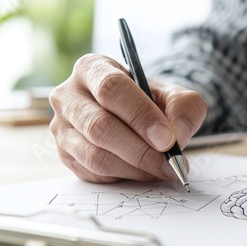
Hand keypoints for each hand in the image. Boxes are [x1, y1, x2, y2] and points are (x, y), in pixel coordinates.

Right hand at [49, 54, 206, 182]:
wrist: (137, 117)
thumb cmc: (151, 102)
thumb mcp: (175, 96)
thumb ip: (184, 108)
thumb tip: (177, 136)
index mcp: (93, 68)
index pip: (111, 89)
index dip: (140, 115)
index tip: (168, 139)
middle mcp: (68, 96)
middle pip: (99, 126)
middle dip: (140, 150)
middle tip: (170, 162)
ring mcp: (62, 128)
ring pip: (95, 156)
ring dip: (135, 168)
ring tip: (162, 169)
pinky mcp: (65, 155)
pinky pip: (94, 173)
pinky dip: (124, 177)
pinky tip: (144, 171)